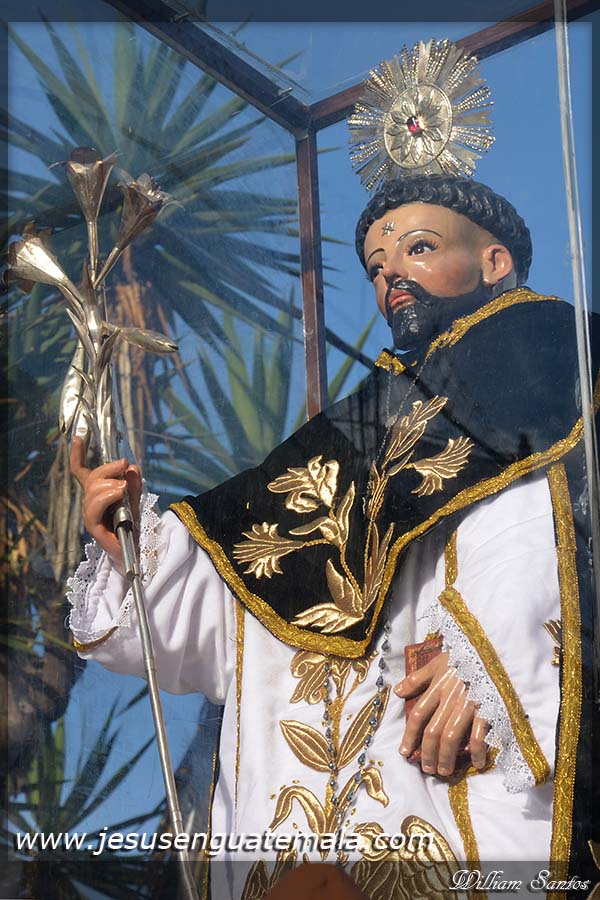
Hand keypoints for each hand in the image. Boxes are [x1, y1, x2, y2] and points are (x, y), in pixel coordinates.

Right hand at [70, 436, 141, 568]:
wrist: (134, 550)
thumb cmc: (132, 525)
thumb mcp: (135, 498)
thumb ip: (134, 483)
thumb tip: (132, 468)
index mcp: (97, 493)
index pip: (82, 472)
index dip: (77, 455)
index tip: (78, 438)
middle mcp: (90, 502)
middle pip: (91, 478)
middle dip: (108, 468)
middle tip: (124, 465)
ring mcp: (90, 514)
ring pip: (93, 491)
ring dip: (110, 483)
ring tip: (124, 487)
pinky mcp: (93, 527)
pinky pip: (95, 507)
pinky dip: (107, 496)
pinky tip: (119, 492)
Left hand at [394, 652, 488, 775]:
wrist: (493, 651)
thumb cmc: (464, 657)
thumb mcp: (438, 662)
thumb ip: (418, 678)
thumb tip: (397, 691)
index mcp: (438, 687)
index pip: (419, 715)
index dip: (410, 735)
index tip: (404, 752)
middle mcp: (450, 698)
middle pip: (433, 732)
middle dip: (427, 753)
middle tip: (426, 769)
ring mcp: (469, 705)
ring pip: (451, 737)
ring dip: (446, 758)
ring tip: (443, 771)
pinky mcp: (487, 710)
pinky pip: (479, 735)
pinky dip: (476, 751)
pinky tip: (476, 763)